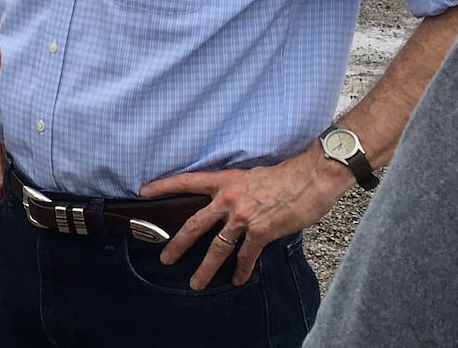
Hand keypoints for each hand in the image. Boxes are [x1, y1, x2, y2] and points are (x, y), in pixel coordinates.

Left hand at [140, 151, 350, 289]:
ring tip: (197, 283)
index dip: (165, 186)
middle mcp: (229, 198)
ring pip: (217, 247)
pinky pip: (246, 255)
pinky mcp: (261, 230)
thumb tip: (231, 209)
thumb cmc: (287, 175)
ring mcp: (243, 216)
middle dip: (178, 244)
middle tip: (166, 258)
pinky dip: (241, 269)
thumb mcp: (252, 176)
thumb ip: (238, 192)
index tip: (144, 191)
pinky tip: (237, 279)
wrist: (312, 176)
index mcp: (225, 181)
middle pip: (195, 224)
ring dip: (207, 268)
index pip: (187, 181)